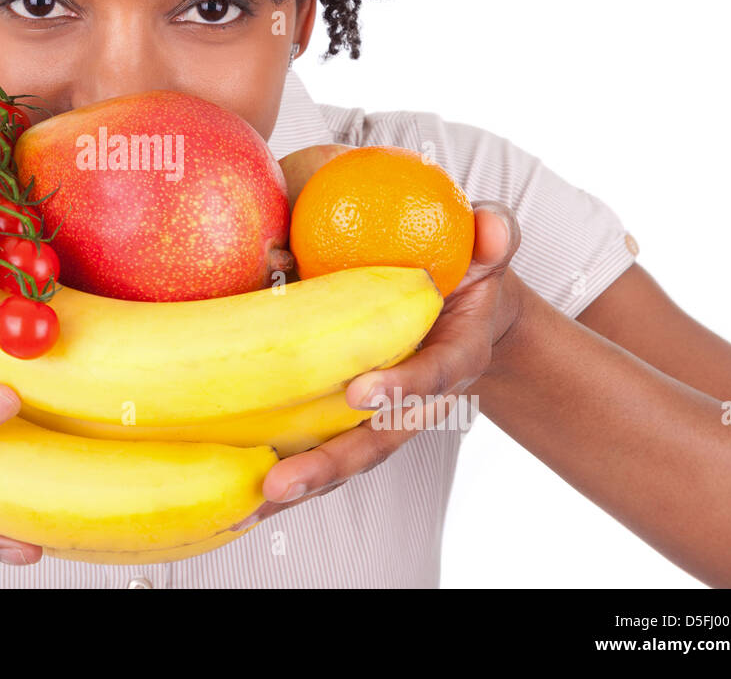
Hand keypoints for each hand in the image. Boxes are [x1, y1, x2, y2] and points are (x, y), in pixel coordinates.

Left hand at [234, 201, 523, 529]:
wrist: (468, 309)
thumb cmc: (466, 269)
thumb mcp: (487, 245)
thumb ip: (493, 235)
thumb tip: (487, 225)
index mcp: (454, 356)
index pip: (434, 375)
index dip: (402, 387)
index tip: (361, 393)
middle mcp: (418, 401)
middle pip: (377, 444)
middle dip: (329, 465)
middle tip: (280, 484)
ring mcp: (383, 417)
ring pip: (344, 458)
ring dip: (299, 482)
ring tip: (251, 504)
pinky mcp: (348, 419)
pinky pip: (317, 447)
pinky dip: (283, 472)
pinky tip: (237, 499)